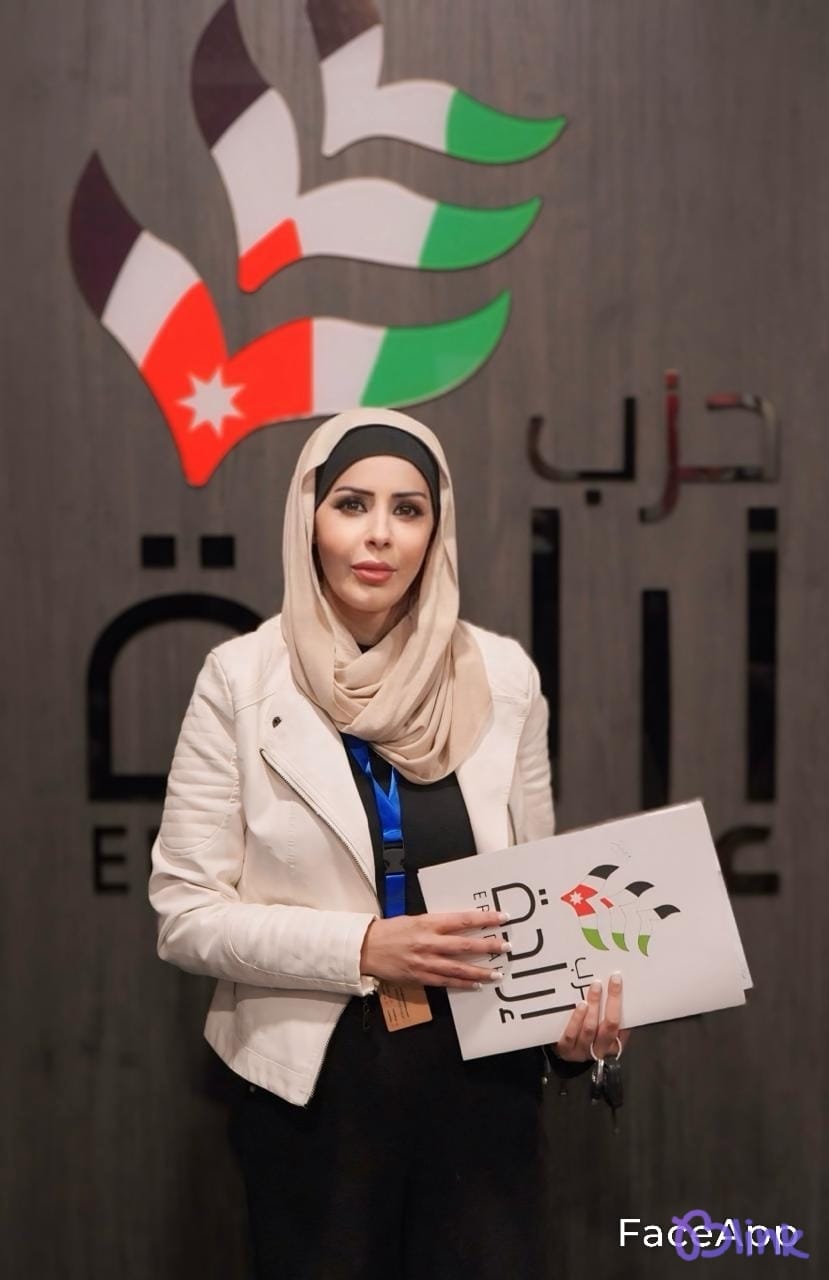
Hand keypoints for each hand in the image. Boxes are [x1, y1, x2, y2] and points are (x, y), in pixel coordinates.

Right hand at [360, 911, 509, 989]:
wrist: (367, 948)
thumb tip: (460, 926)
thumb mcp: (415, 920)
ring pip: (459, 967)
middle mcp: (429, 941)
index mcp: (429, 923)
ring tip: (497, 973)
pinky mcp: (420, 976)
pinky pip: (446, 982)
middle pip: (465, 945)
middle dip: (488, 946)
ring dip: (480, 971)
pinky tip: (476, 985)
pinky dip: (462, 984)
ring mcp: (426, 961)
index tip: (502, 918)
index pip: (463, 920)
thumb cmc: (391, 930)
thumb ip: (436, 924)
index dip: (484, 919)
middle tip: (507, 947)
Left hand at [552, 973, 631, 1061]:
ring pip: (590, 1029)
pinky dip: (576, 1020)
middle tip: (603, 983)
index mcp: (614, 1044)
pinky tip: (580, 1006)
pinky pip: (571, 1036)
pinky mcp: (566, 1050)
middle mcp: (600, 1049)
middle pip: (608, 1026)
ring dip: (593, 1009)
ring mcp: (583, 1051)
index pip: (619, 1022)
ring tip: (593, 991)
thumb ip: (611, 1014)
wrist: (567, 1054)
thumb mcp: (604, 1029)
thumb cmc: (590, 1037)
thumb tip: (615, 989)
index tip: (616, 980)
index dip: (617, 1001)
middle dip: (609, 1002)